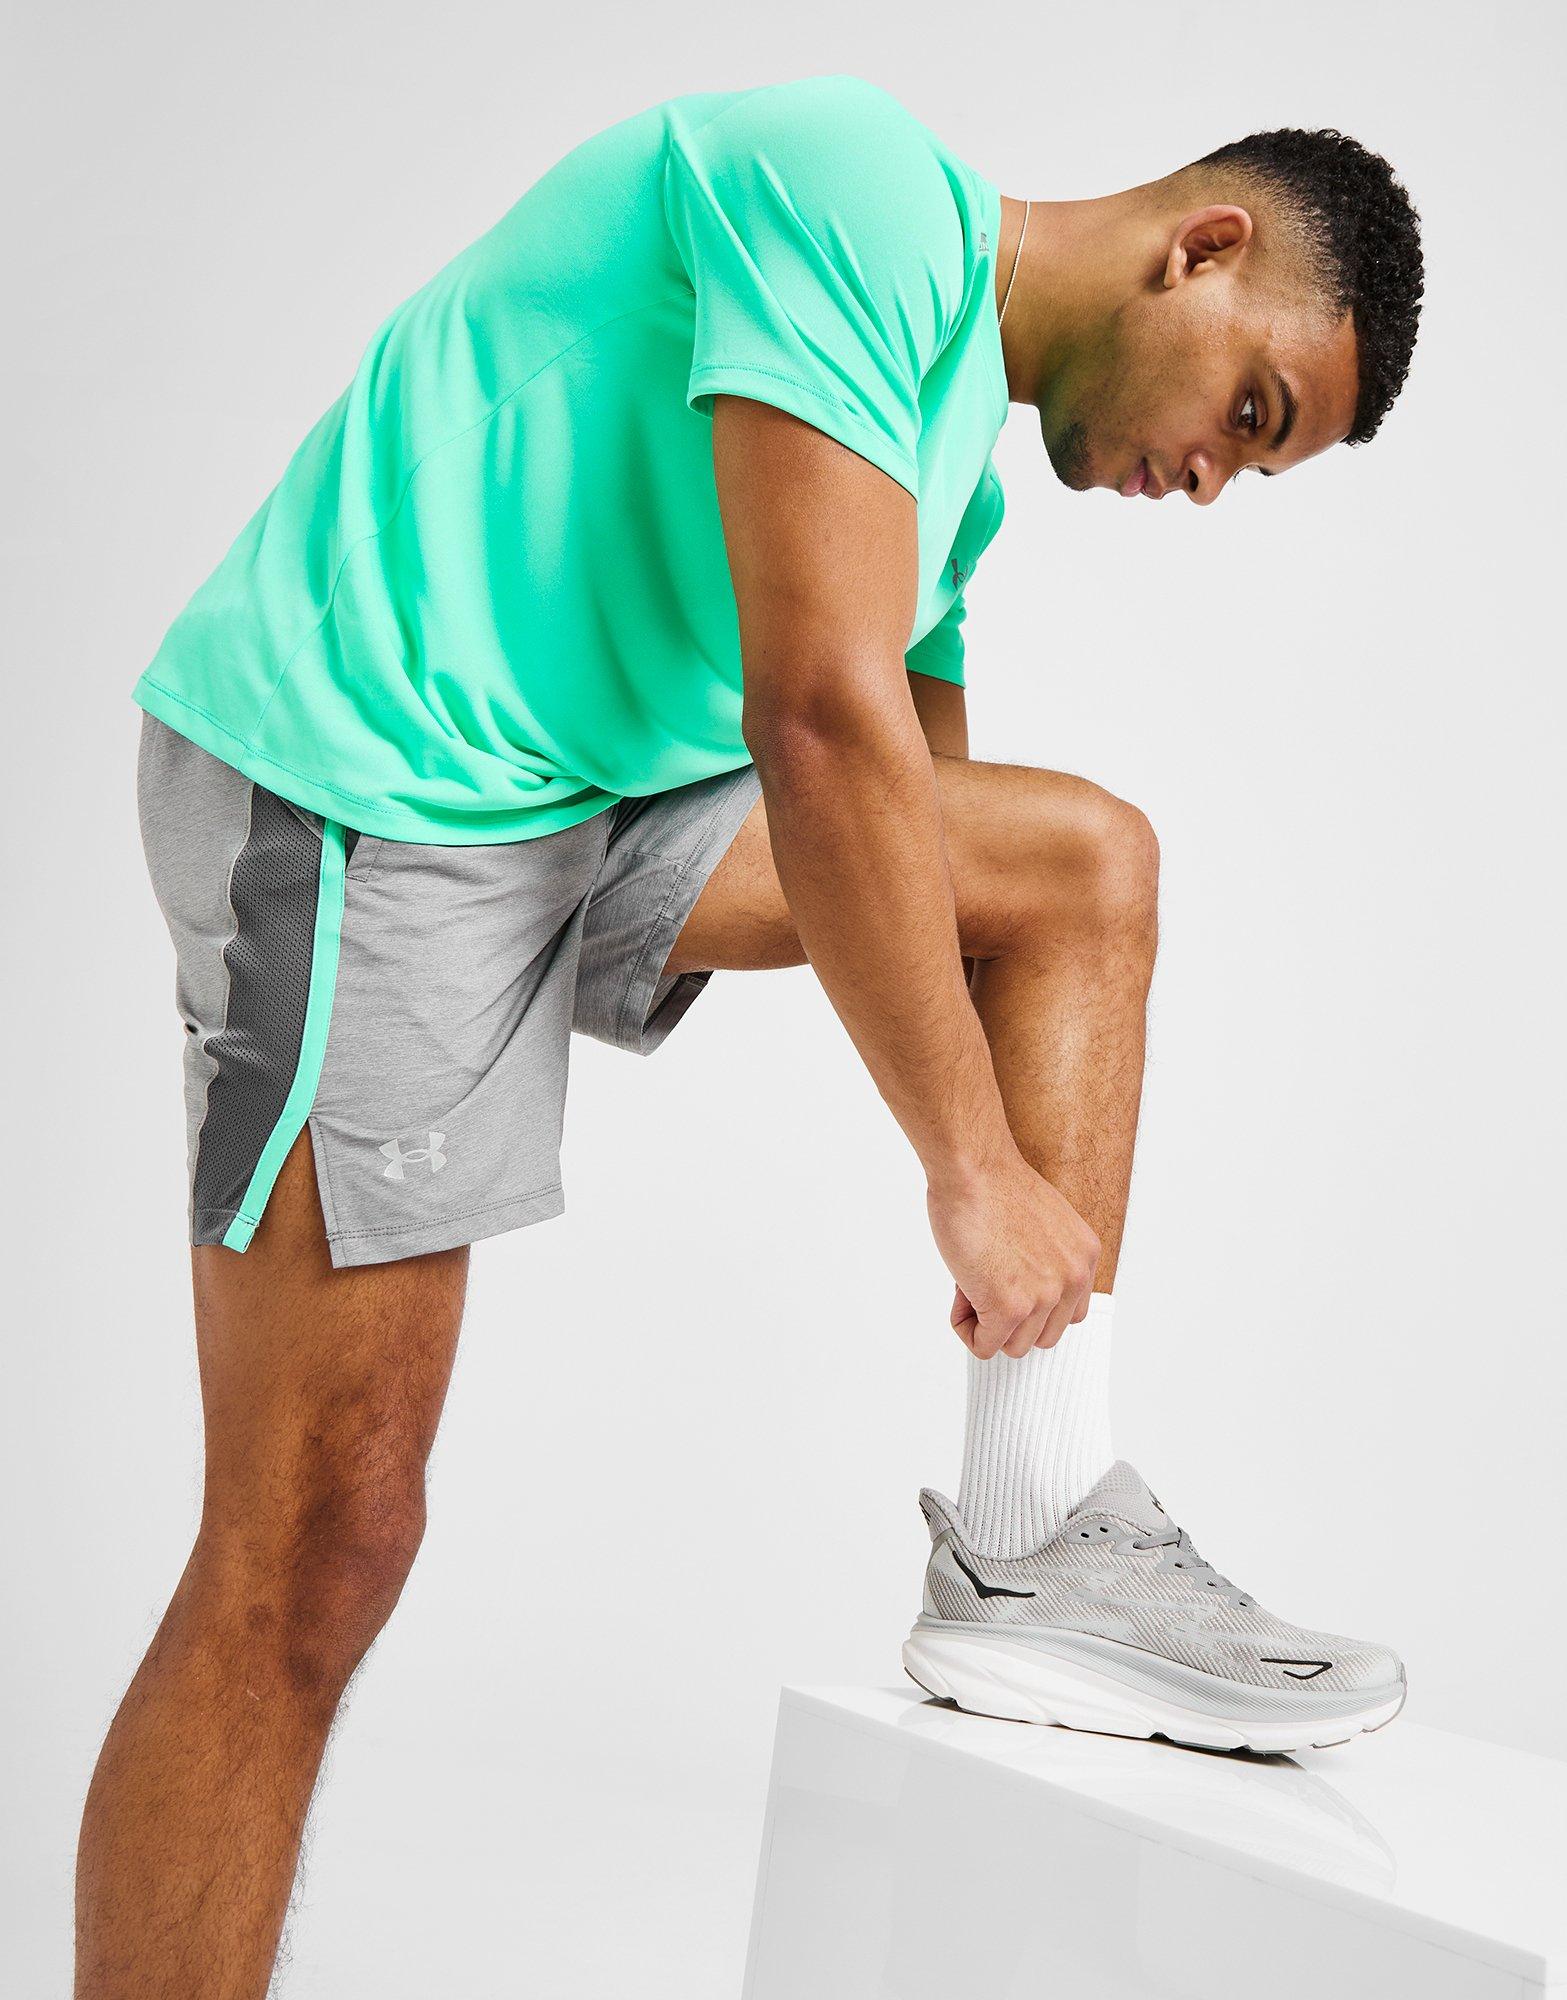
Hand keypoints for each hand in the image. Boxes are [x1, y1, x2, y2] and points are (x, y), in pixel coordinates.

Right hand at [928, 1151, 1099, 1358]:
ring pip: (1014, 1346)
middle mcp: (1073, 1279)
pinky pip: (983, 1345)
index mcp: (1085, 1257)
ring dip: (986, 1322)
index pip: (1068, 1313)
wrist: (973, 1167)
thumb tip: (1020, 1290)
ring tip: (971, 1280)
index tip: (1006, 1278)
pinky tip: (959, 1290)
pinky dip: (965, 1326)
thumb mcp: (1043, 1223)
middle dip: (1010, 1318)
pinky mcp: (1010, 1308)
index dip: (1031, 1303)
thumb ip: (1045, 1260)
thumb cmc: (992, 1183)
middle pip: (1042, 1336)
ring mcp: (1044, 1296)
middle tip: (984, 1278)